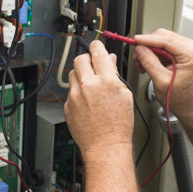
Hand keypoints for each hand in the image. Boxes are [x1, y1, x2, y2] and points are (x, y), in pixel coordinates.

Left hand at [64, 40, 133, 162]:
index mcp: (106, 81)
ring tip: (90, 84)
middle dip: (86, 59)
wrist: (105, 146)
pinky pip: (70, 91)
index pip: (98, 52)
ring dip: (80, 74)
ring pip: (72, 74)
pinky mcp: (67, 105)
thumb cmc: (118, 125)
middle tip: (92, 64)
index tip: (96, 45)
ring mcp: (75, 96)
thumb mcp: (124, 95)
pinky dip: (77, 91)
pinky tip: (87, 101)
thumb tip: (110, 61)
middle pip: (79, 59)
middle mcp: (88, 86)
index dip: (97, 46)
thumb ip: (115, 74)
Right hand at [133, 29, 192, 116]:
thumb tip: (140, 49)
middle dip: (147, 46)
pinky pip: (161, 46)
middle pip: (162, 36)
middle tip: (137, 57)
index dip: (148, 39)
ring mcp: (184, 48)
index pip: (166, 40)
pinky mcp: (178, 51)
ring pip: (160, 40)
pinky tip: (147, 64)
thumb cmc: (179, 96)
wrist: (186, 103)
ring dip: (148, 50)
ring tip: (141, 64)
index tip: (135, 40)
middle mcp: (189, 48)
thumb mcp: (161, 81)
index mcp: (190, 54)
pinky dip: (152, 53)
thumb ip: (150, 63)